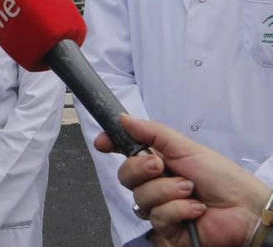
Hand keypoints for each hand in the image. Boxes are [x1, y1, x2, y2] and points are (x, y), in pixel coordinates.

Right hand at [96, 115, 270, 246]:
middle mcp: (155, 184)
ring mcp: (160, 207)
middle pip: (125, 176)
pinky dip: (178, 211)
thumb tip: (124, 118)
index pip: (124, 152)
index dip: (111, 146)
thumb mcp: (185, 147)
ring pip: (141, 198)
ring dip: (167, 192)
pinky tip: (195, 209)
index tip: (103, 143)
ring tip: (190, 191)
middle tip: (161, 167)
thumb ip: (152, 132)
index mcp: (157, 161)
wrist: (245, 208)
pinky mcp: (167, 230)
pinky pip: (157, 218)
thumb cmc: (222, 177)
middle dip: (141, 170)